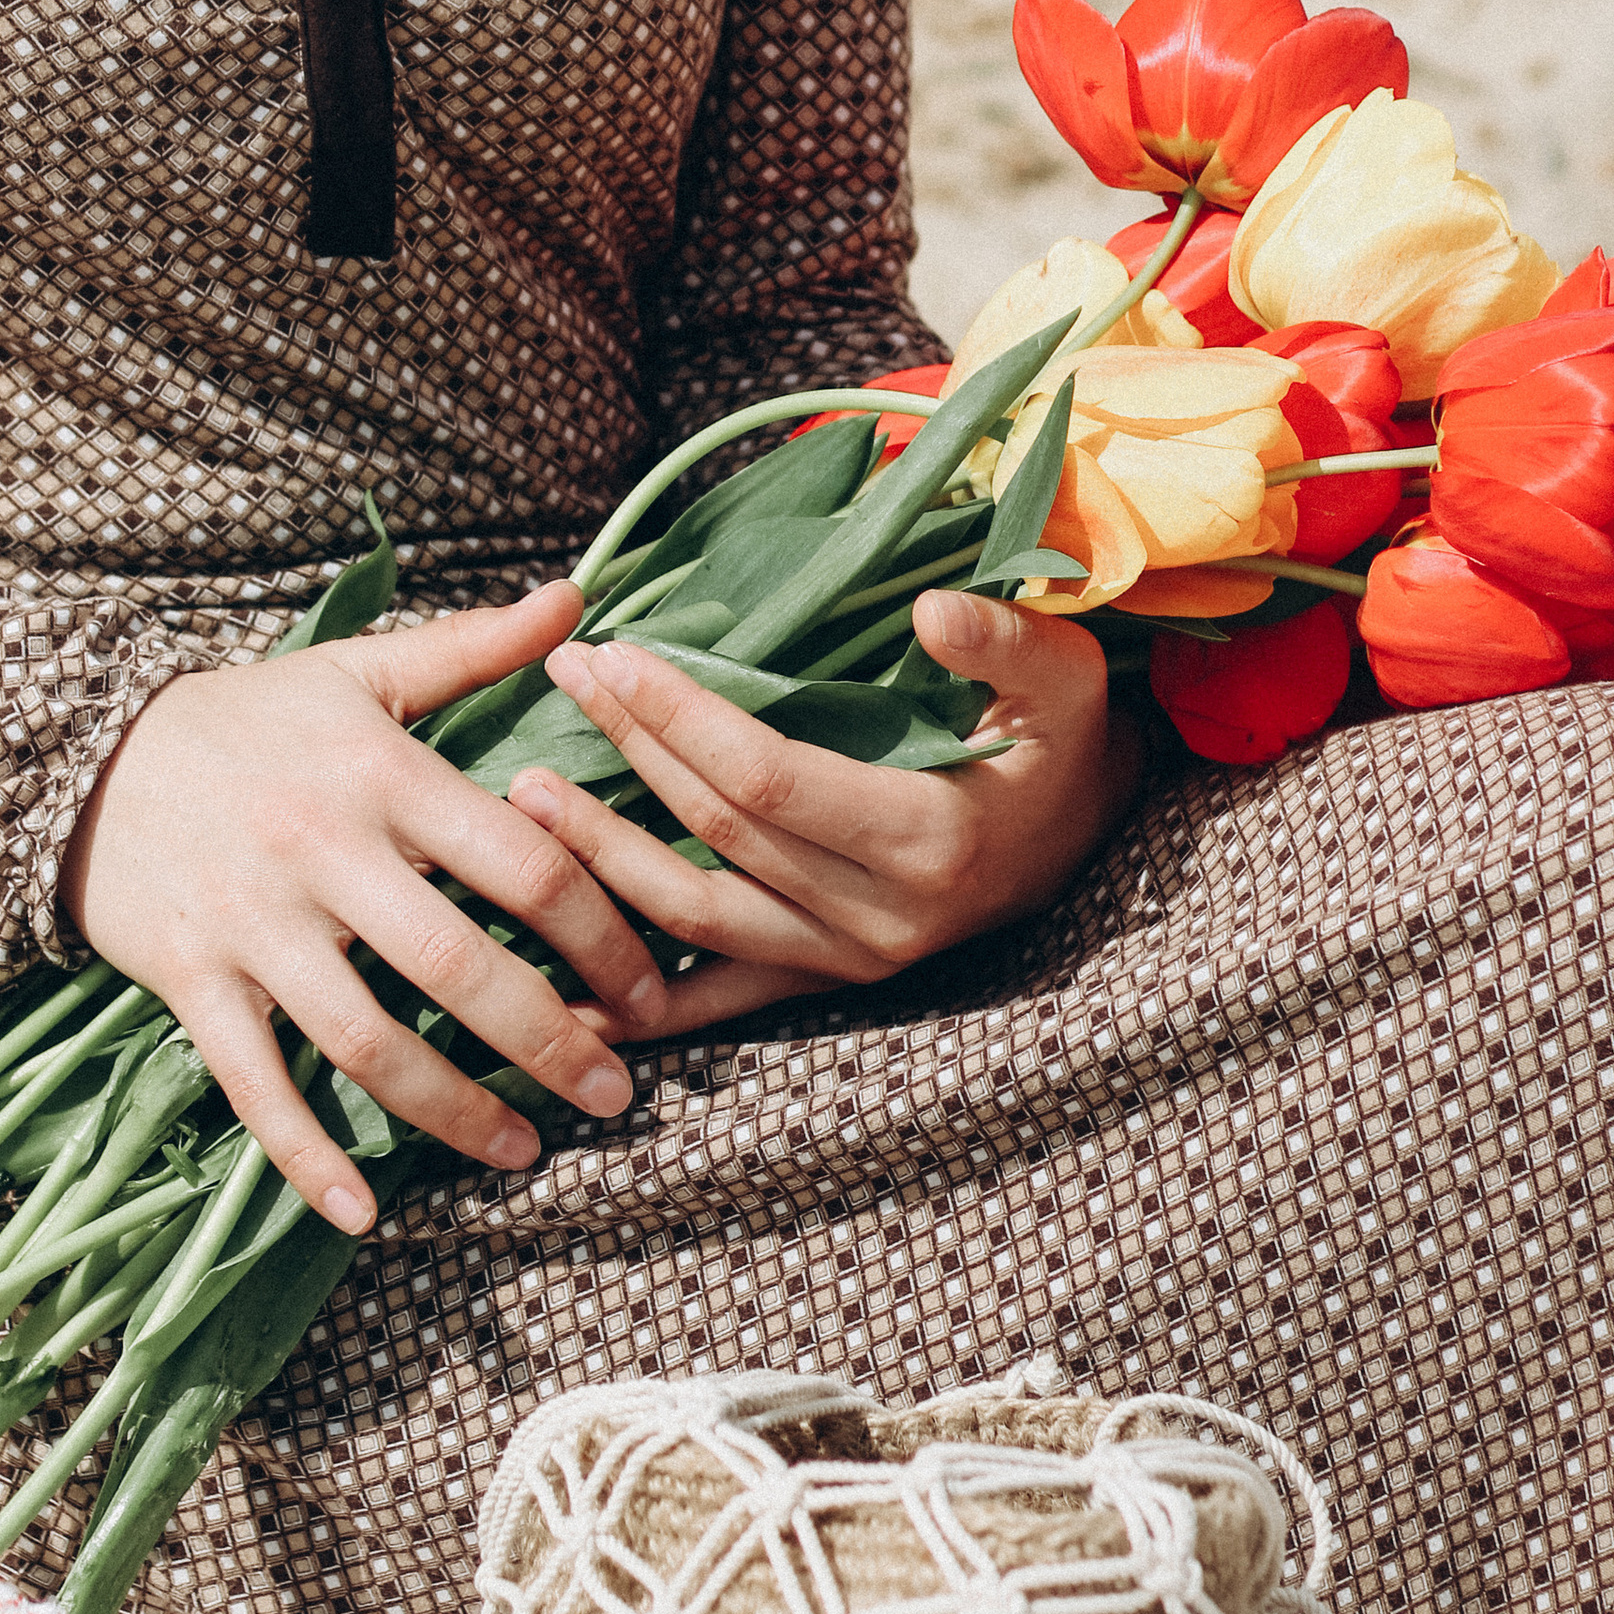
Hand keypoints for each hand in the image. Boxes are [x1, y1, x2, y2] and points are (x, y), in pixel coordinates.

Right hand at [59, 583, 669, 1235]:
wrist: (78, 752)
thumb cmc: (246, 715)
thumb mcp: (358, 671)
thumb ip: (474, 647)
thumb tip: (579, 598)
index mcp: (380, 772)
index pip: (519, 859)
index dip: (599, 930)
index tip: (652, 988)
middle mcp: (321, 849)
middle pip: (455, 964)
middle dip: (548, 1040)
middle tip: (620, 1094)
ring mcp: (252, 923)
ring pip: (365, 1040)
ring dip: (450, 1111)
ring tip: (525, 1153)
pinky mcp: (189, 981)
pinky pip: (254, 1084)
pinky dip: (305, 1155)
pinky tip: (362, 1212)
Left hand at [509, 591, 1138, 1039]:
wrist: (1087, 833)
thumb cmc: (1062, 737)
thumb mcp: (1064, 676)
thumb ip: (1003, 641)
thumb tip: (931, 610)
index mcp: (928, 836)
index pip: (766, 776)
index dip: (684, 720)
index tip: (616, 655)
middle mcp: (882, 917)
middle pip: (718, 832)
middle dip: (631, 750)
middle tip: (560, 678)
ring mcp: (850, 961)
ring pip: (698, 917)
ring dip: (604, 859)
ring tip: (526, 796)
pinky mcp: (829, 980)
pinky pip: (720, 995)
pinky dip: (641, 1002)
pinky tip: (564, 993)